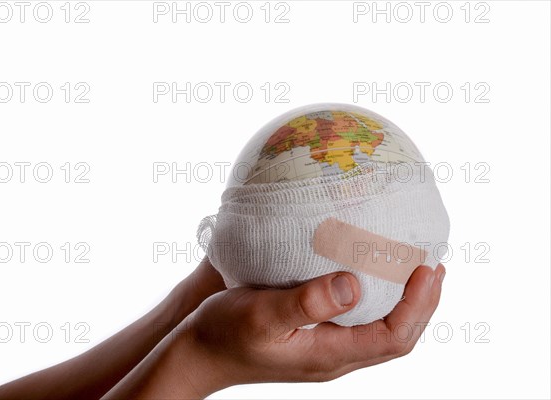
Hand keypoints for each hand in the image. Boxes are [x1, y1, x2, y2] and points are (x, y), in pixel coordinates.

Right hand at [184, 264, 444, 395]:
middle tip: (433, 265)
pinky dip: (377, 302)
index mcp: (328, 354)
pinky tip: (368, 279)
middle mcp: (333, 356)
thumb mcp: (262, 314)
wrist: (198, 352)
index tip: (429, 268)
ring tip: (413, 271)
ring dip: (404, 304)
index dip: (419, 305)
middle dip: (422, 304)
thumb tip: (354, 285)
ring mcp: (324, 350)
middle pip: (396, 338)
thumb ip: (307, 302)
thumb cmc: (223, 333)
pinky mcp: (313, 338)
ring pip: (380, 331)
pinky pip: (359, 323)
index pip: (393, 337)